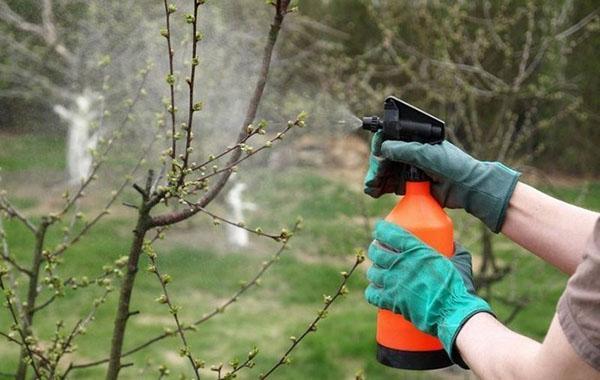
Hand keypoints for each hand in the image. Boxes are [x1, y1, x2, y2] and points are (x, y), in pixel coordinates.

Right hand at [363, 134, 520, 231]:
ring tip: (370, 187)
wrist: (468, 189)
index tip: (376, 153)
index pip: (391, 138)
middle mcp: (411, 154)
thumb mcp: (428, 154)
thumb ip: (406, 150)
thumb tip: (383, 148)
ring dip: (375, 178)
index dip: (380, 144)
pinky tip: (373, 191)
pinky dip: (380, 188)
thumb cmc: (453, 166)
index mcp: (416, 140)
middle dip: (376, 166)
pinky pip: (390, 185)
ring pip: (385, 172)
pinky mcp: (410, 186)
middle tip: (373, 177)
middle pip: (385, 157)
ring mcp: (410, 170)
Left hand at [365, 220, 492, 366]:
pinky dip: (372, 292)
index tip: (380, 230)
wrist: (454, 314)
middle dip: (375, 249)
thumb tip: (453, 245)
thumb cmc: (459, 288)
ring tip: (379, 272)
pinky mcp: (392, 301)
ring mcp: (394, 283)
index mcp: (416, 250)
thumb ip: (456, 251)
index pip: (390, 233)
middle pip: (377, 252)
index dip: (381, 230)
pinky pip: (372, 294)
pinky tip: (375, 291)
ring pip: (373, 272)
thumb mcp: (460, 262)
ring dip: (374, 271)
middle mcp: (401, 264)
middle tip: (379, 251)